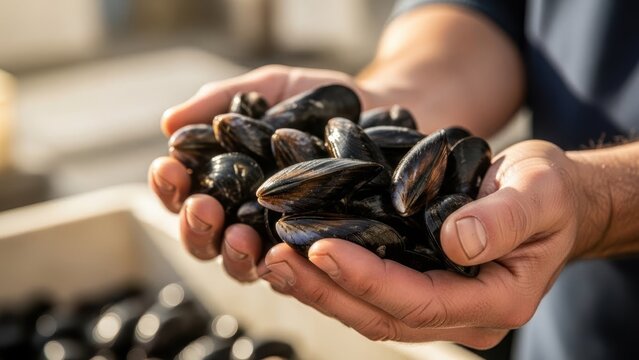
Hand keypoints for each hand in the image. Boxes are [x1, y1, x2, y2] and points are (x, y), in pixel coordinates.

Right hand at [148, 65, 372, 281]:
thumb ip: (222, 101)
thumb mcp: (269, 88)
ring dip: (231, 253)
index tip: (168, 165)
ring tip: (238, 235)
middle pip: (204, 240)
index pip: (183, 195)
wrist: (375, 111)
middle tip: (201, 206)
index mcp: (224, 184)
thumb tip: (168, 124)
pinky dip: (283, 266)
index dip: (169, 186)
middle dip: (194, 225)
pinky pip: (294, 272)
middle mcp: (244, 219)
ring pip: (241, 265)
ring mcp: (279, 241)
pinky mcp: (315, 254)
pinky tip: (283, 252)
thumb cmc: (313, 102)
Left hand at [261, 140, 600, 347]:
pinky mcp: (417, 284)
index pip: (421, 303)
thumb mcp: (540, 192)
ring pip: (368, 310)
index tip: (322, 249)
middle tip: (276, 259)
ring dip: (317, 288)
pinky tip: (294, 254)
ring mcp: (437, 304)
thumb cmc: (549, 193)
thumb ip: (504, 218)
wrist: (548, 199)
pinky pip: (368, 291)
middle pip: (383, 316)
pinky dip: (329, 277)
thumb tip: (456, 241)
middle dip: (326, 290)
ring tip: (270, 259)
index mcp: (495, 300)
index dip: (369, 280)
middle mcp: (461, 314)